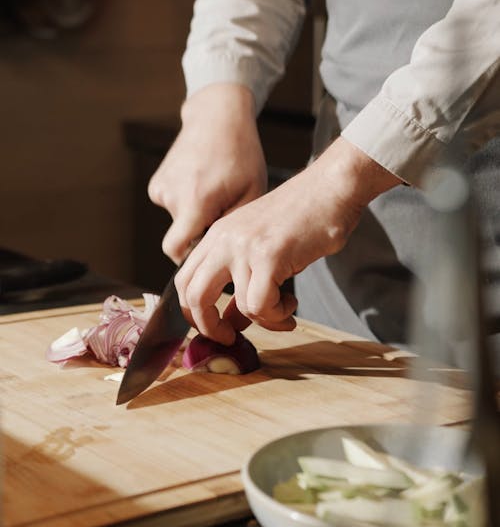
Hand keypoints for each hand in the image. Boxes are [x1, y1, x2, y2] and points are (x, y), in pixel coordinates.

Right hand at [147, 83, 267, 263]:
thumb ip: (234, 226)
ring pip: (179, 220)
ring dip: (196, 213)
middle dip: (200, 233)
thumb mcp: (251, 192)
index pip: (177, 251)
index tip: (208, 257)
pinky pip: (173, 205)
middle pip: (182, 236)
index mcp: (195, 201)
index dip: (190, 260)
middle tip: (223, 213)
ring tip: (215, 190)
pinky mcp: (156, 183)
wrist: (217, 117)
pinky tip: (202, 182)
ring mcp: (161, 188)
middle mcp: (172, 196)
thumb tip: (223, 255)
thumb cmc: (240, 155)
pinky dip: (187, 201)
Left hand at [175, 136, 400, 342]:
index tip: (217, 328)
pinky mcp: (269, 256)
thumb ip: (240, 280)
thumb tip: (231, 322)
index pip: (184, 280)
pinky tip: (290, 303)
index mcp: (216, 236)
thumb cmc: (302, 217)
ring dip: (265, 319)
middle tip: (232, 338)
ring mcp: (245, 247)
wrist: (330, 188)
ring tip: (283, 309)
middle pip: (193, 296)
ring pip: (239, 306)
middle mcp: (224, 240)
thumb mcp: (259, 246)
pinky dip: (277, 313)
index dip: (194, 313)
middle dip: (210, 328)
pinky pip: (262, 304)